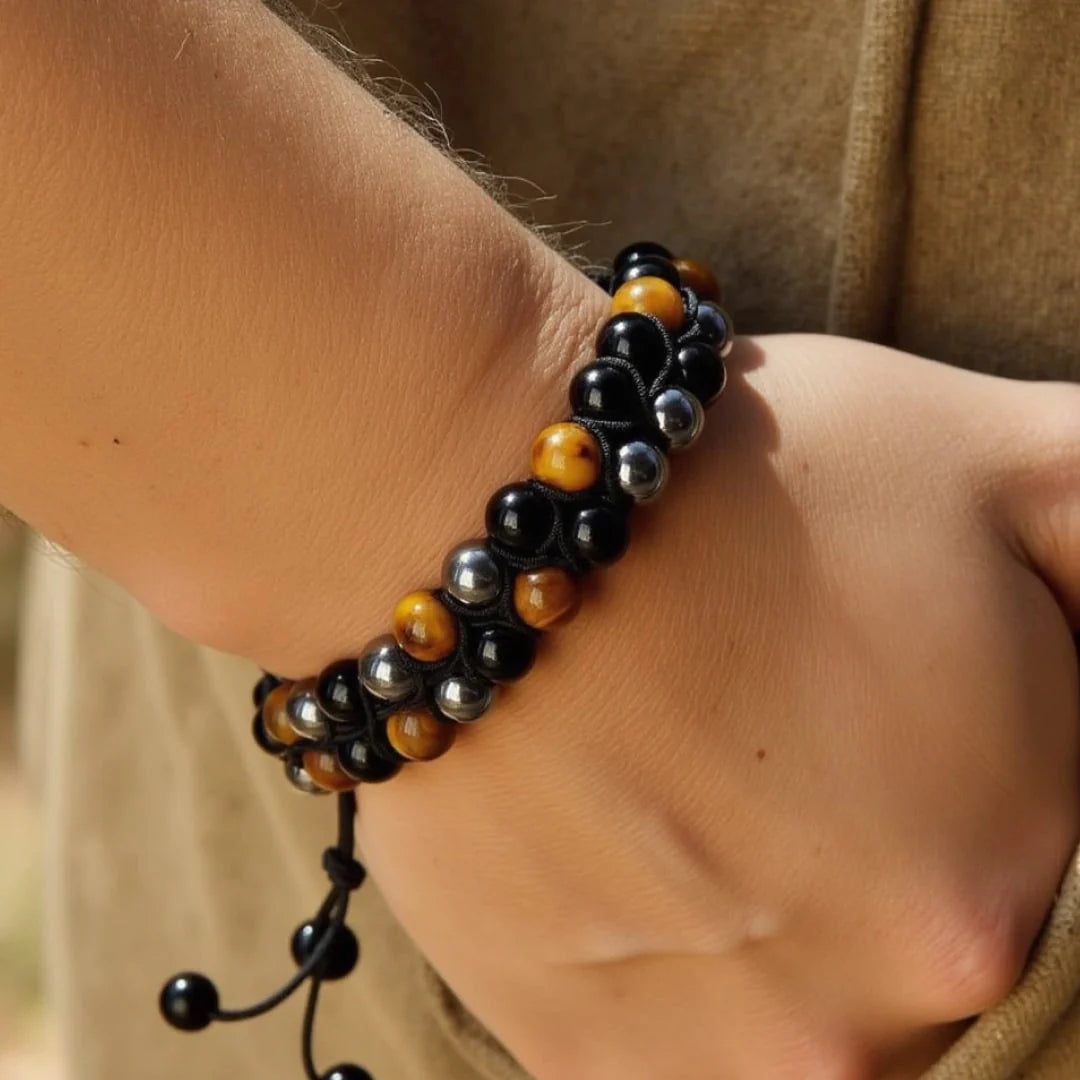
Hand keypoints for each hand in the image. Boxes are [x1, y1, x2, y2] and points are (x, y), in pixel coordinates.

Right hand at [349, 333, 1079, 1079]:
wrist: (466, 508)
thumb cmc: (739, 477)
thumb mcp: (1004, 469)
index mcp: (990, 884)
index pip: (1003, 861)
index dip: (928, 764)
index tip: (852, 703)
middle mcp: (857, 1014)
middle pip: (881, 940)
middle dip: (840, 844)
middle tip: (752, 733)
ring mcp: (699, 1052)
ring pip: (772, 1004)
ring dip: (742, 909)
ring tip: (671, 778)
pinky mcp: (566, 1051)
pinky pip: (653, 1039)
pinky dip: (648, 954)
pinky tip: (613, 839)